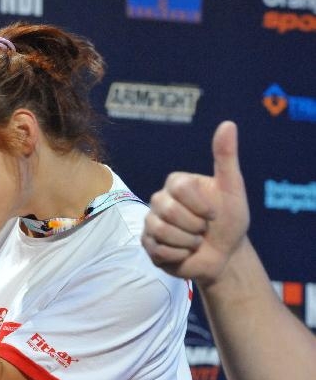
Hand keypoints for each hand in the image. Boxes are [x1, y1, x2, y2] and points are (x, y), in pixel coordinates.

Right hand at [142, 121, 250, 286]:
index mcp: (177, 184)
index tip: (214, 212)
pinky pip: (159, 250)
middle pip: (168, 211)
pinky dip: (179, 255)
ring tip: (195, 242)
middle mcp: (160, 200)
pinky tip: (185, 253)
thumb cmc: (229, 221)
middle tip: (203, 229)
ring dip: (188, 242)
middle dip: (195, 226)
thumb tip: (228, 124)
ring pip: (162, 232)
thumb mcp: (232, 189)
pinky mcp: (148, 245)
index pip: (179, 188)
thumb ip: (226, 157)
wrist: (225, 255)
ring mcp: (151, 223)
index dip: (201, 205)